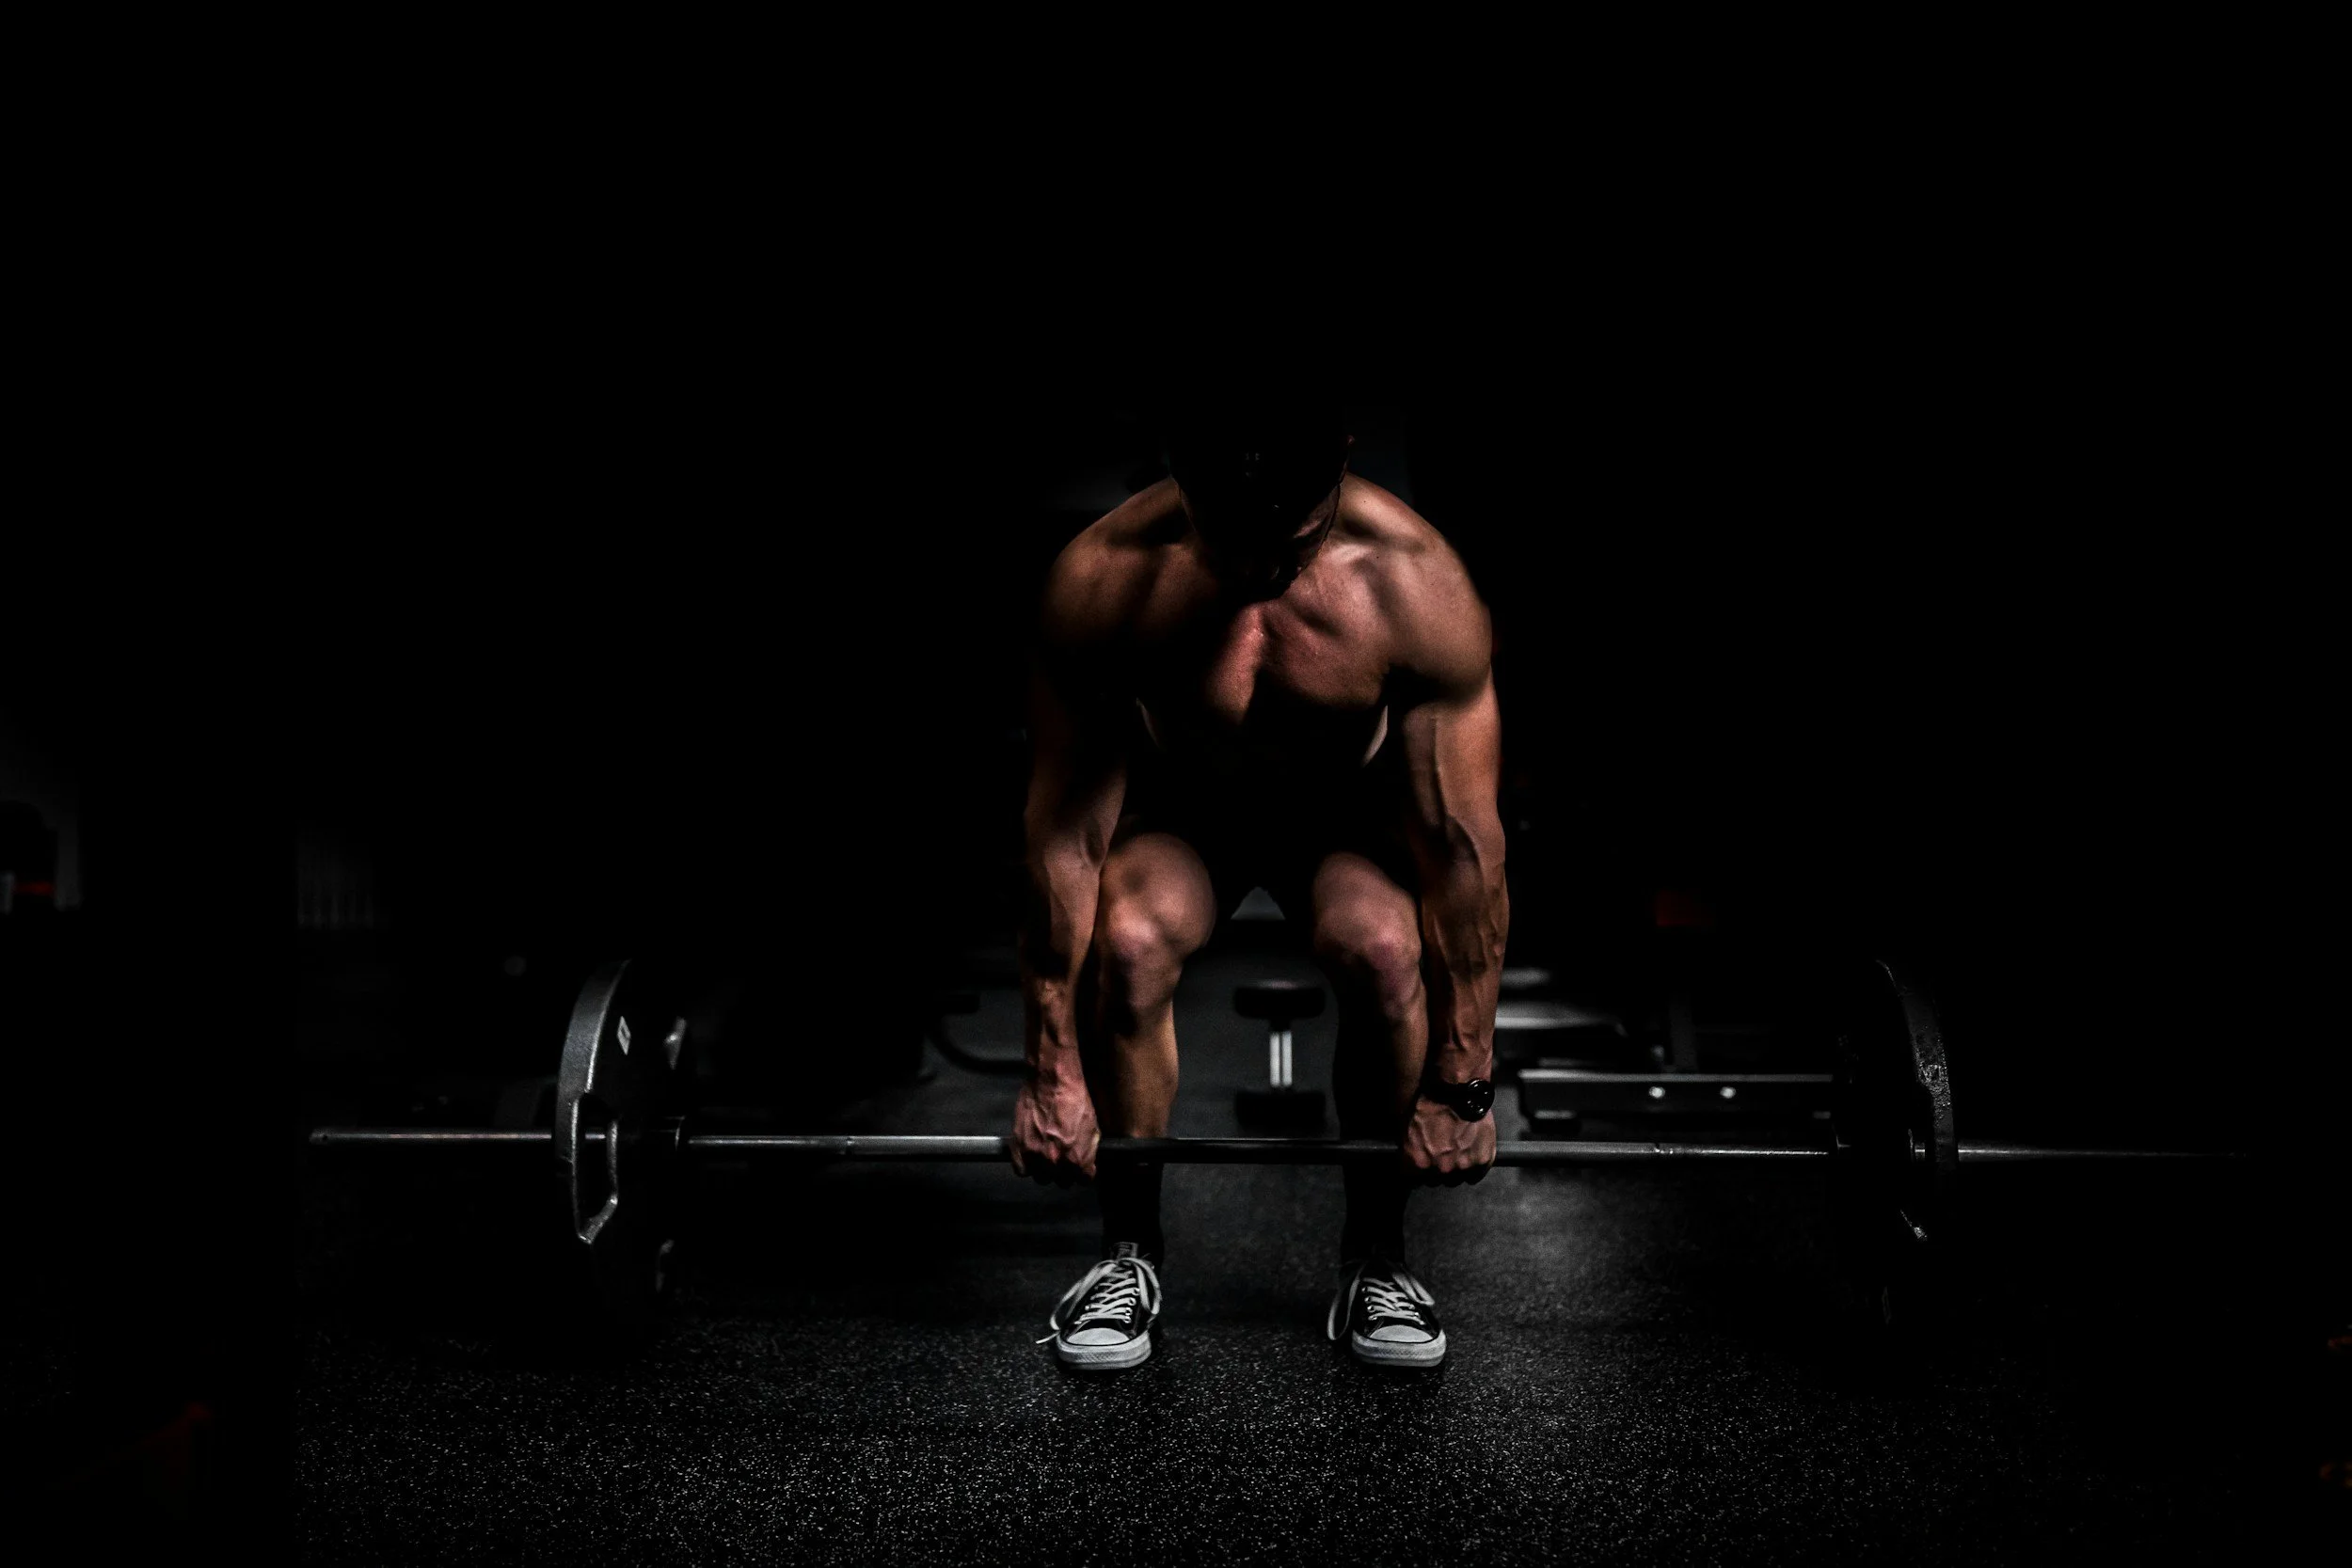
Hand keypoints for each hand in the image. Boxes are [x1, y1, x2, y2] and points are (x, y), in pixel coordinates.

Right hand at [1010, 1068, 1099, 1186]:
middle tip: (1062, 1157)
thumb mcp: (1092, 1127)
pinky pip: (1021, 1170)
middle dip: (1063, 1171)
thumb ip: (1089, 1151)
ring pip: (1041, 1178)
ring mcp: (1035, 1156)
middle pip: (1061, 1182)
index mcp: (1077, 1159)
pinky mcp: (1019, 1147)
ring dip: (1044, 1170)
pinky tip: (1031, 1155)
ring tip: (1046, 1155)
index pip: (1082, 1180)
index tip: (1079, 1166)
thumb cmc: (1074, 1099)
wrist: (1053, 1081)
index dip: (1081, 1172)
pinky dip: (1025, 1165)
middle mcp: (1056, 1162)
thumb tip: (1087, 1164)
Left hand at [1401, 1094, 1495, 1186]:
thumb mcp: (1405, 1126)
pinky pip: (1475, 1175)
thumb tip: (1407, 1158)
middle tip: (1439, 1153)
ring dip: (1454, 1170)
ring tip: (1456, 1152)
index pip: (1412, 1181)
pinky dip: (1473, 1168)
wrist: (1457, 1090)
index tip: (1419, 1164)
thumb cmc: (1430, 1102)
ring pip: (1455, 1180)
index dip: (1415, 1171)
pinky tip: (1469, 1155)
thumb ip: (1407, 1149)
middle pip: (1434, 1181)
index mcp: (1416, 1163)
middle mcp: (1439, 1170)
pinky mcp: (1482, 1161)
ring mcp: (1462, 1167)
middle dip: (1435, 1170)